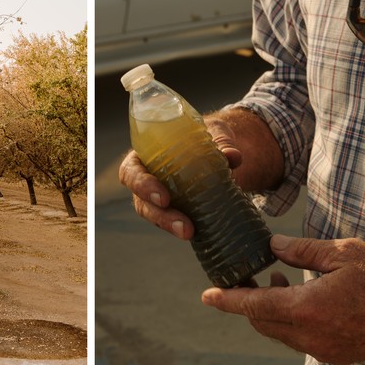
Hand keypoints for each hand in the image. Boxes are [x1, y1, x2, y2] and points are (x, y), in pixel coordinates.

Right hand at [118, 118, 240, 239]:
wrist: (218, 149)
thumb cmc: (204, 135)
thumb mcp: (212, 132)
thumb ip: (222, 142)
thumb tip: (233, 156)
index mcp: (144, 155)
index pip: (131, 172)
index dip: (142, 186)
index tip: (165, 197)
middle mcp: (146, 178)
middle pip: (142, 202)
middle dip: (160, 216)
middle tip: (183, 225)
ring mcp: (157, 197)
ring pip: (154, 215)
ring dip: (170, 225)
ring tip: (190, 232)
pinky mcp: (174, 209)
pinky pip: (172, 221)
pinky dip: (182, 226)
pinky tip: (198, 232)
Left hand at [201, 235, 364, 364]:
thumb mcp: (345, 252)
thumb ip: (303, 250)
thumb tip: (272, 247)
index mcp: (309, 309)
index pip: (255, 307)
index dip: (228, 300)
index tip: (206, 295)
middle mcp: (312, 336)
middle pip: (263, 323)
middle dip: (250, 303)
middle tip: (251, 277)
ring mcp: (325, 350)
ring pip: (281, 333)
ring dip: (272, 312)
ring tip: (279, 282)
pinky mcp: (337, 355)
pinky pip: (300, 340)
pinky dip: (291, 322)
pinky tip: (303, 300)